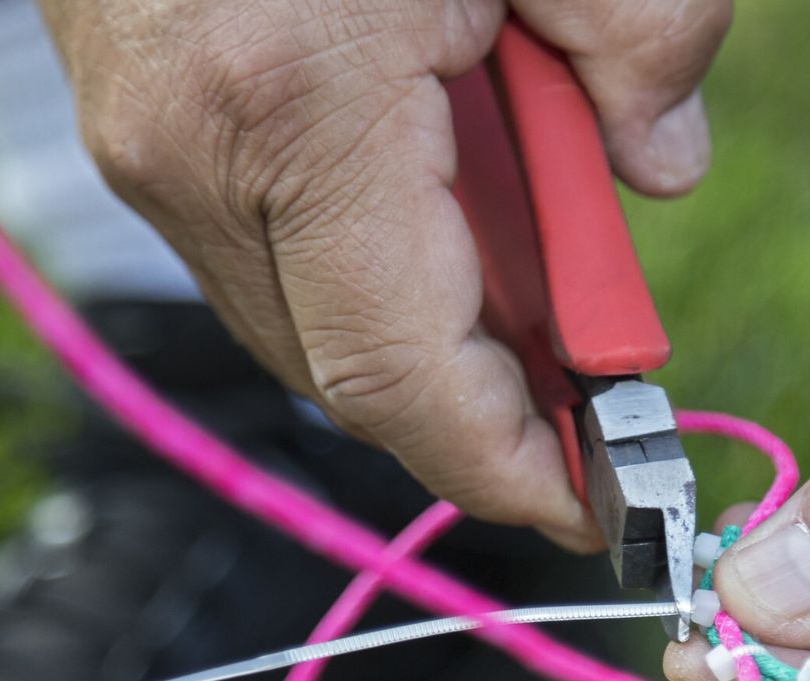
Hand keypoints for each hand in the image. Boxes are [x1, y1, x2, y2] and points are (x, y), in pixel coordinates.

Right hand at [38, 0, 730, 548]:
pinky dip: (379, 269)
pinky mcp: (147, 126)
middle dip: (490, 406)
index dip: (507, 468)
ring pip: (312, 327)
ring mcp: (153, 145)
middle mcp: (199, 152)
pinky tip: (454, 214)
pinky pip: (277, 258)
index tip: (592, 504)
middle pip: (358, 375)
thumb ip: (641, 35)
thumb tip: (662, 168)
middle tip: (594, 391)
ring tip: (538, 281)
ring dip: (437, 332)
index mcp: (299, 107)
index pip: (406, 380)